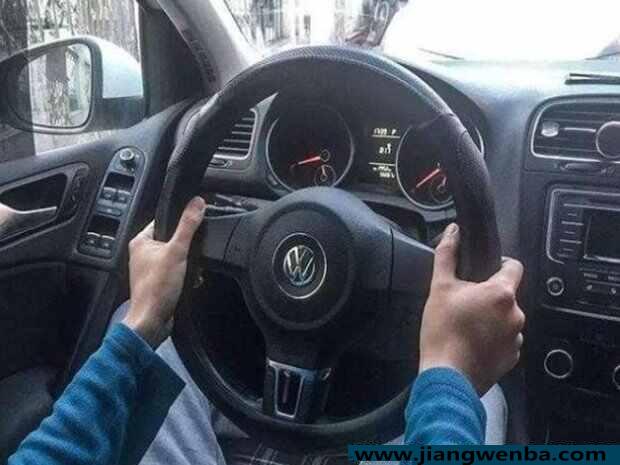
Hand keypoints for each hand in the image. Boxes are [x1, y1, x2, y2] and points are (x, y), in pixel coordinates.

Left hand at [123, 196, 205, 347]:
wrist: (152, 321)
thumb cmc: (156, 288)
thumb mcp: (177, 251)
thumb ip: (188, 226)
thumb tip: (197, 203)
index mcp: (141, 241)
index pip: (164, 220)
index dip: (180, 223)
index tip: (193, 229)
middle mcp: (143, 254)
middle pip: (173, 239)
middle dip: (188, 249)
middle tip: (190, 256)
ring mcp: (150, 269)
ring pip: (177, 257)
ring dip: (188, 264)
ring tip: (189, 272)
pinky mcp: (159, 283)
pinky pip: (177, 272)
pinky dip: (186, 276)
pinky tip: (189, 282)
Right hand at [419, 223, 524, 394]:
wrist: (447, 377)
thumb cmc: (442, 330)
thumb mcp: (439, 287)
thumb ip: (447, 255)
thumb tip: (453, 231)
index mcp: (501, 293)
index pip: (514, 266)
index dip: (499, 264)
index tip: (483, 271)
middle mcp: (516, 314)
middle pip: (506, 295)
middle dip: (488, 296)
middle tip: (463, 303)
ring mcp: (516, 338)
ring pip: (506, 318)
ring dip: (491, 319)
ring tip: (466, 326)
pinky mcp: (512, 358)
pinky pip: (505, 341)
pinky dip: (492, 339)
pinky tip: (472, 343)